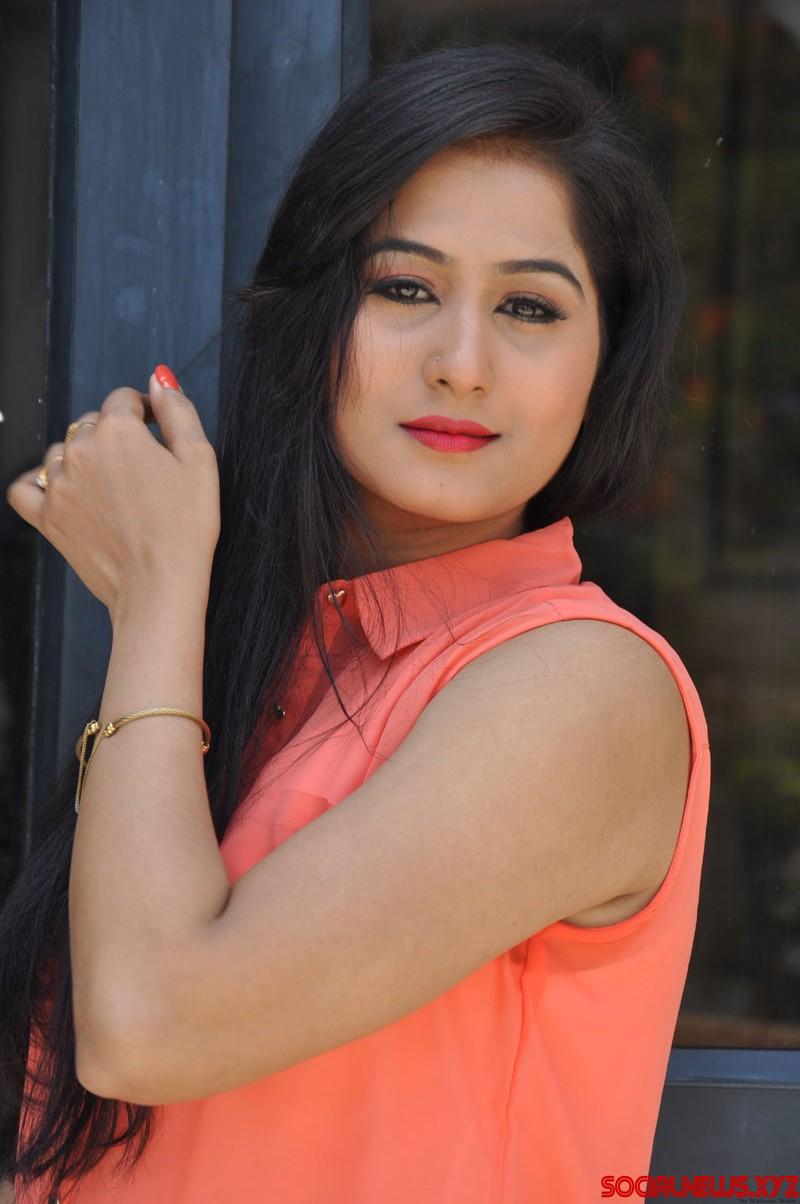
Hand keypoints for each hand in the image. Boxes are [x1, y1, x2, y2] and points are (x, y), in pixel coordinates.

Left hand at [5, 370, 220, 621]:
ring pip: (62, 451)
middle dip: (116, 437)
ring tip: (112, 488)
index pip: (124, 400)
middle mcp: (80, 450)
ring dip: (83, 459)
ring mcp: (58, 484)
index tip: (158, 432)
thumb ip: (178, 411)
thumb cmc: (186, 527)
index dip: (145, 412)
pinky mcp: (46, 517)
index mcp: (118, 431)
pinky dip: (39, 483)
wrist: (160, 586)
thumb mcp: (199, 460)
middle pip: (92, 423)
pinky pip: (25, 487)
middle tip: (143, 471)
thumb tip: (159, 379)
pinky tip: (63, 489)